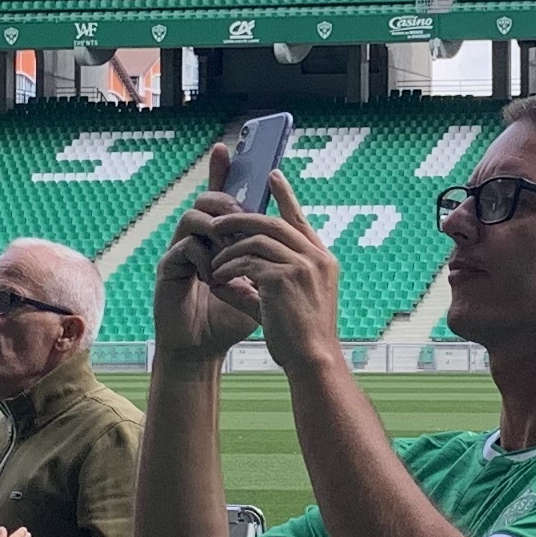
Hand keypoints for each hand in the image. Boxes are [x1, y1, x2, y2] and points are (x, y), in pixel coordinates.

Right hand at [148, 151, 263, 368]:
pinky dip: (204, 257)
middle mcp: (195, 239)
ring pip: (194, 217)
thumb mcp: (257, 284)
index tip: (226, 148)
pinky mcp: (168, 269)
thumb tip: (291, 234)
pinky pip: (185, 247)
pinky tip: (213, 278)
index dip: (220, 172)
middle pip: (206, 200)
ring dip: (217, 230)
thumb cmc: (228, 319)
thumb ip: (266, 260)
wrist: (203, 350)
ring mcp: (179, 251)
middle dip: (227, 203)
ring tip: (232, 250)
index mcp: (217, 239)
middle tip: (245, 215)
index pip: (220, 198)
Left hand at [200, 174, 343, 368]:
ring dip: (230, 248)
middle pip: (273, 223)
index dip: (285, 195)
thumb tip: (236, 274)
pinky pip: (247, 261)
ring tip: (213, 260)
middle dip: (241, 218)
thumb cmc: (301, 338)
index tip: (272, 175)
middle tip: (217, 220)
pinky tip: (218, 277)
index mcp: (322, 259)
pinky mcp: (284, 278)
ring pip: (257, 239)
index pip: (300, 219)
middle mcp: (316, 257)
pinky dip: (229, 266)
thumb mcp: (288, 302)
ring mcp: (302, 266)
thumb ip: (265, 281)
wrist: (312, 361)